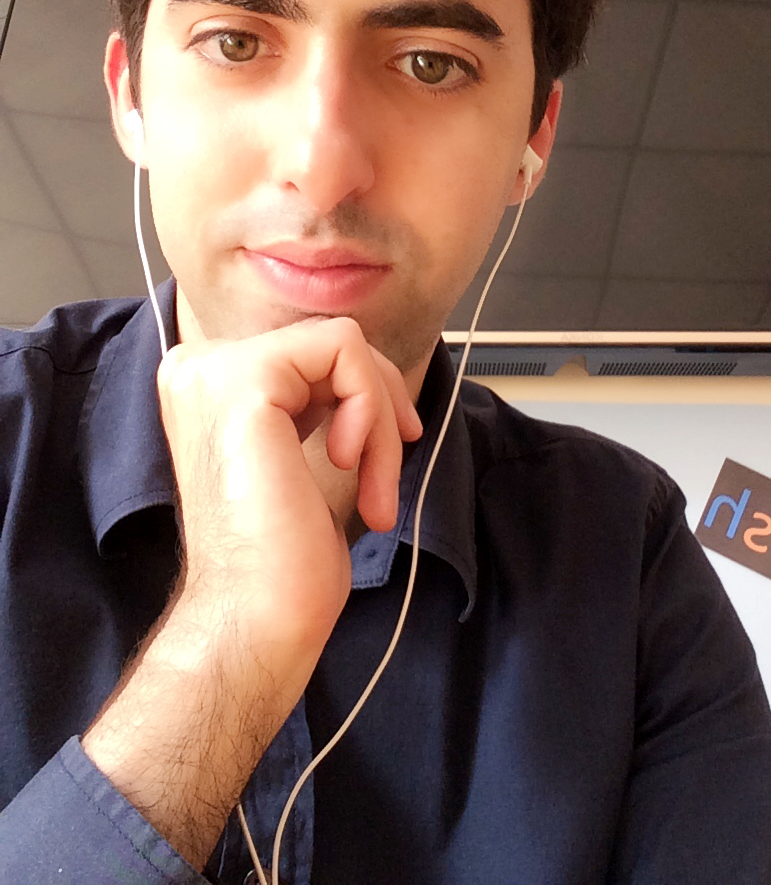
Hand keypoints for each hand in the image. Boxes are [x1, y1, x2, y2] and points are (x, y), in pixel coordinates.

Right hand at [83, 315, 421, 869]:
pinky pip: (346, 350)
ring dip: (379, 421)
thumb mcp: (300, 451)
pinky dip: (371, 409)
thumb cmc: (280, 560)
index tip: (377, 454)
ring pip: (344, 346)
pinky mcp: (246, 381)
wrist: (254, 619)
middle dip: (377, 407)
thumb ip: (316, 398)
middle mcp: (196, 368)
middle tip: (382, 479)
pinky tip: (348, 463)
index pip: (309, 350)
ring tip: (373, 487)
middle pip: (329, 343)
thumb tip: (372, 367)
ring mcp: (214, 370)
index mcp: (204, 385)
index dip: (360, 395)